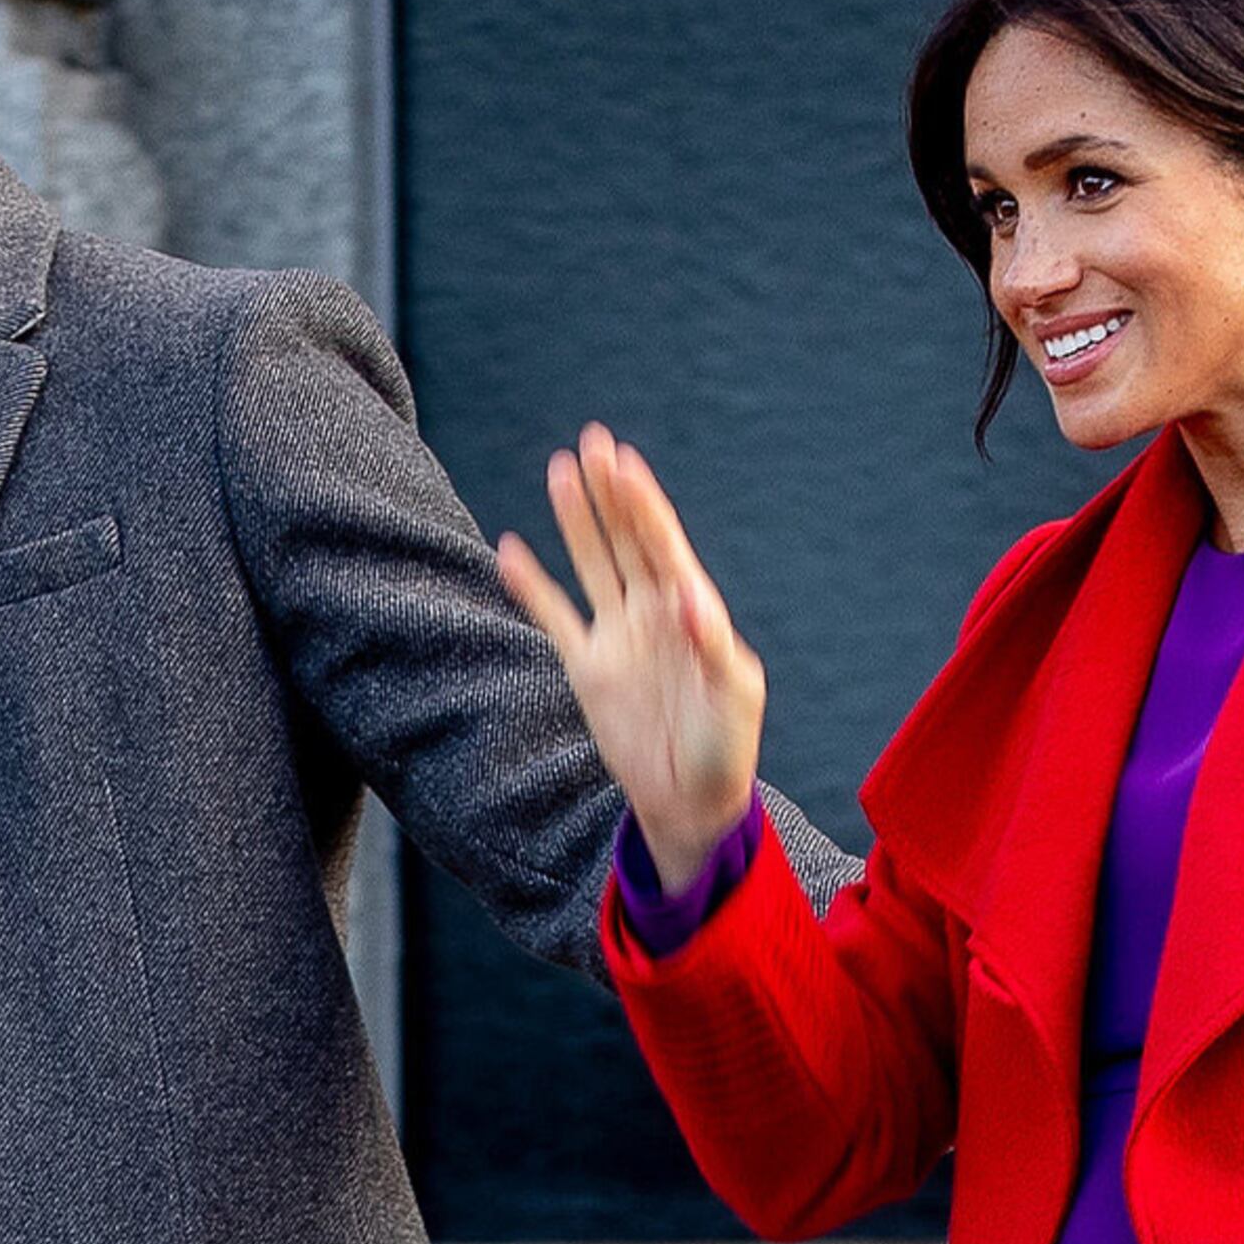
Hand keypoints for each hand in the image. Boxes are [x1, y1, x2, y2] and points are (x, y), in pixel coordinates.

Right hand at [494, 423, 765, 886]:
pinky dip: (532, 587)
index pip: (663, 544)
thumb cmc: (728, 746)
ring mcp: (618, 637)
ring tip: (559, 470)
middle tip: (592, 442)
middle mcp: (652, 613)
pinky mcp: (588, 669)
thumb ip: (712, 643)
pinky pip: (554, 618)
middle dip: (610, 493)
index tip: (624, 462)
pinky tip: (510, 550)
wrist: (693, 801)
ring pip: (592, 564)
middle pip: (626, 539)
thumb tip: (685, 592)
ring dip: (577, 521)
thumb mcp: (734, 695)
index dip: (643, 503)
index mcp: (692, 611)